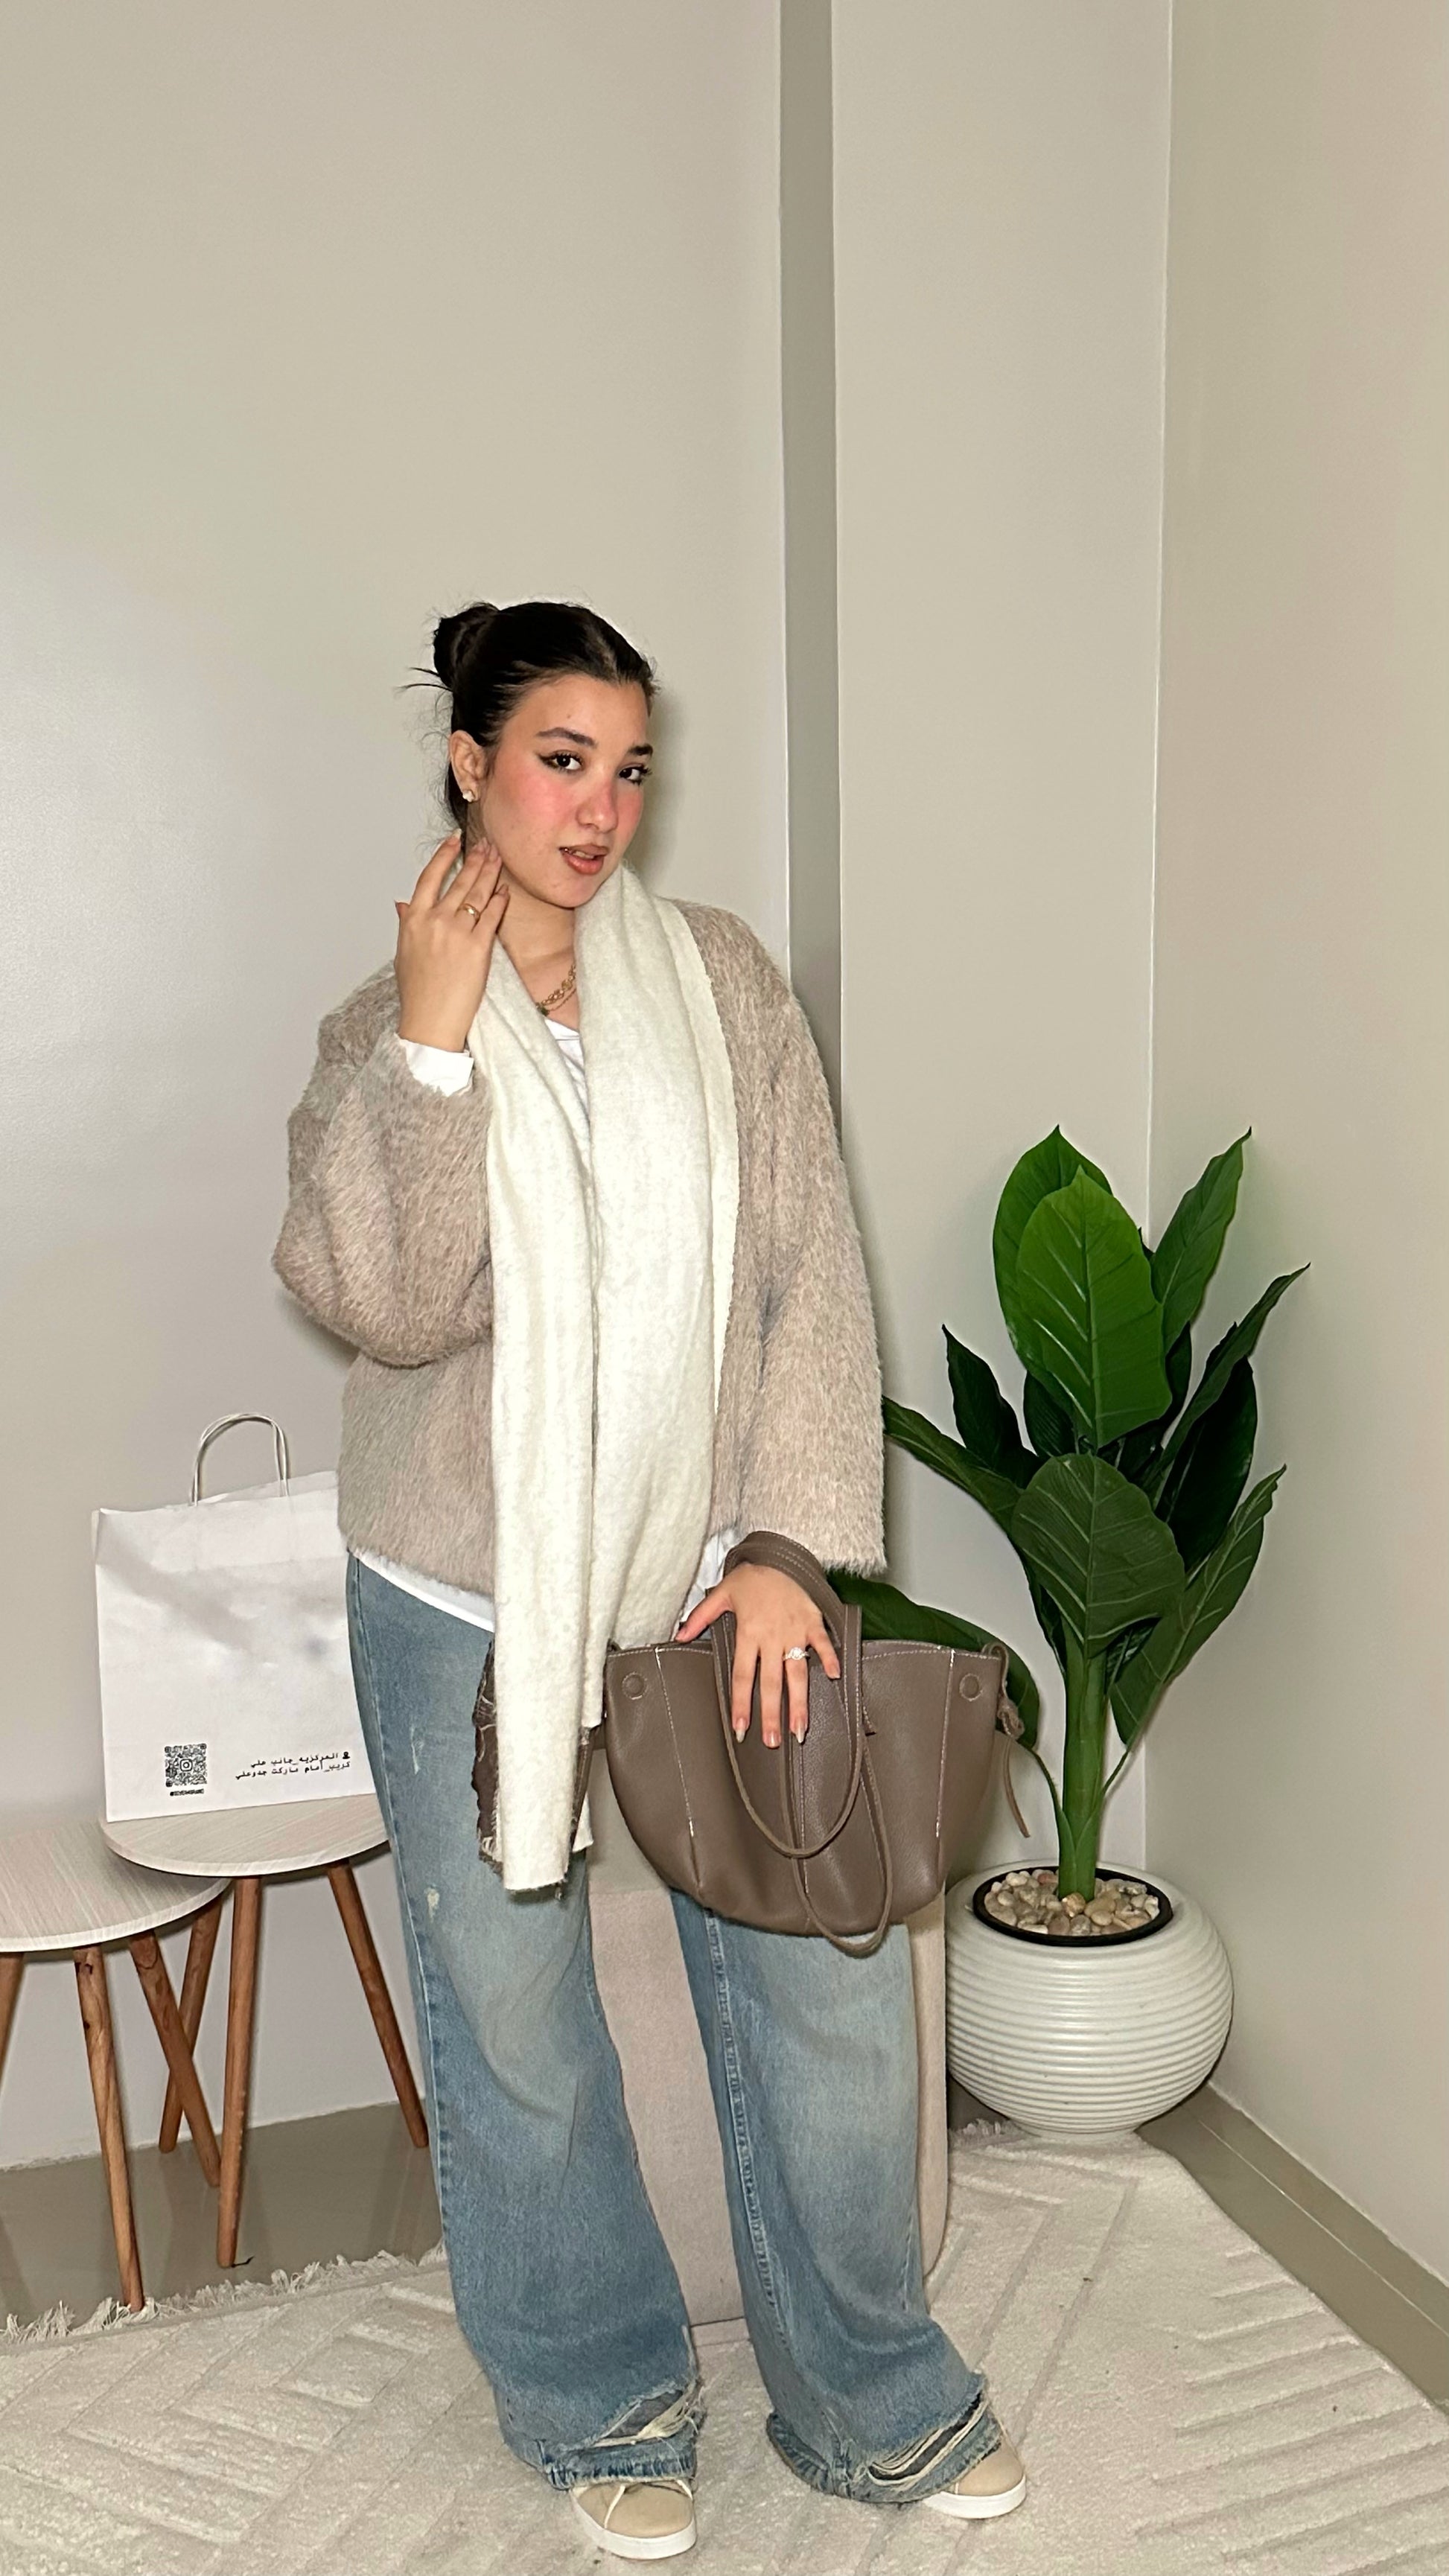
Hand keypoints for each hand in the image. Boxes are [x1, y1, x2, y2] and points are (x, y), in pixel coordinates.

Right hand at [395, 832, 508, 1050]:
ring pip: (478, 893)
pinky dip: (501, 901)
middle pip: (459, 880)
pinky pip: (493, 916)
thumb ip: (406, 923)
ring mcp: (457, 933)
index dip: (445, 854)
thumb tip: (403, 904)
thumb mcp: (403, 953)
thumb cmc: (417, 992)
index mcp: (413, 919)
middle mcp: (435, 920)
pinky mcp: (478, 948)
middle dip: (476, 858)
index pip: (430, 876)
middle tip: (488, 844)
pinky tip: (505, 890)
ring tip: (498, 857)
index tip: (456, 840)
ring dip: (490, 872)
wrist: (429, 1021)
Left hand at [674, 1564, 840, 1748]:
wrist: (778, 1555)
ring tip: (800, 1728)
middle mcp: (771, 1636)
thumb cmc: (750, 1578)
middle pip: (770, 1682)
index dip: (741, 1703)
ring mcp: (794, 1631)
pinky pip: (822, 1643)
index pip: (743, 1675)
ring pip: (797, 1672)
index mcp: (748, 1632)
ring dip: (799, 1702)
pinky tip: (833, 1678)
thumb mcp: (720, 1594)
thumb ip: (699, 1618)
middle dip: (771, 1714)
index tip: (741, 1728)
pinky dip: (830, 1658)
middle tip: (773, 1741)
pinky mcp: (812, 1622)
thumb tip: (678, 1636)